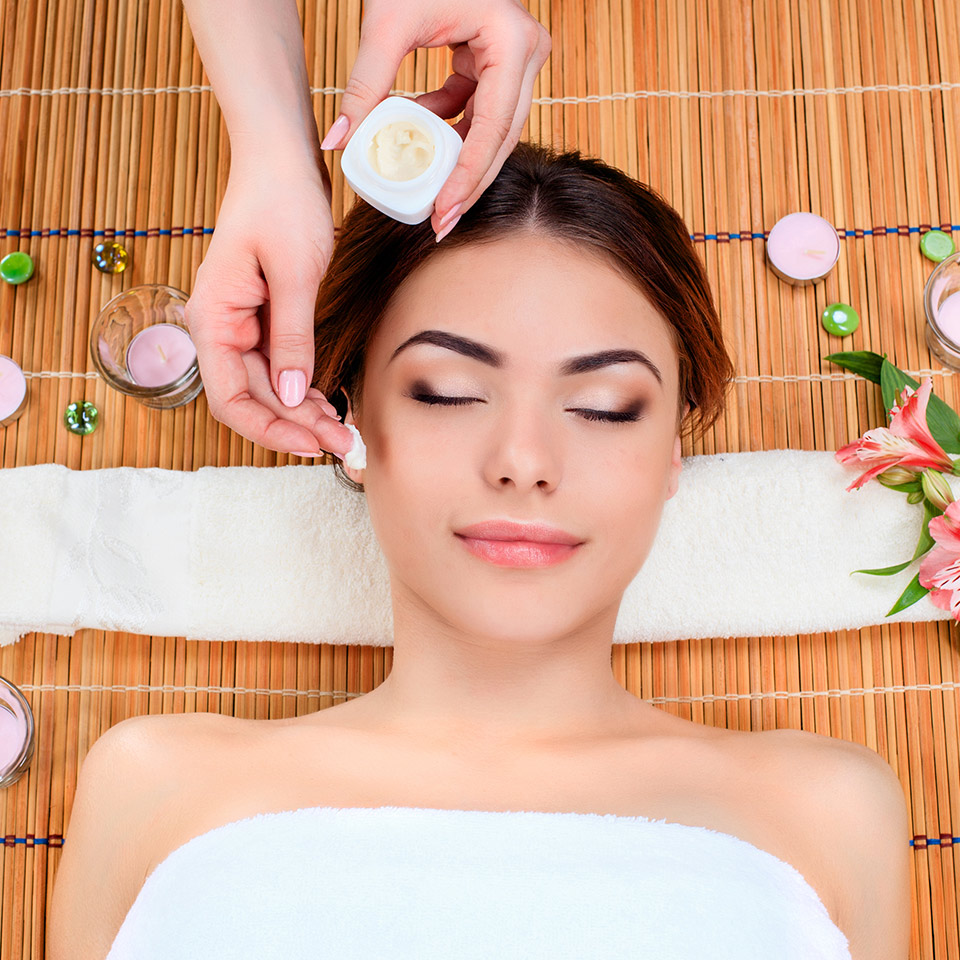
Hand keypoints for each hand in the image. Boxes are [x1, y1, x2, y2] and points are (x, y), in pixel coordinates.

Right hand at [184, 155, 353, 458]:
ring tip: (342, 431)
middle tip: (343, 444)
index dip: (269, 430)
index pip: (230, 399)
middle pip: (252, 399)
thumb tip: (295, 397)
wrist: (281, 159)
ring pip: (267, 388)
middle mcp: (220, 328)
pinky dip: (303, 388)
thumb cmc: (281, 202)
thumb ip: (293, 337)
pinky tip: (329, 403)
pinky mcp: (263, 318)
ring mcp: (241, 325)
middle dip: (296, 426)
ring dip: (302, 413)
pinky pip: (279, 366)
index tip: (310, 445)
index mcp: (213, 319)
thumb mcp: (294, 272)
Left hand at [320, 0, 551, 234]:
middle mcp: (526, 51)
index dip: (468, 175)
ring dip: (457, 159)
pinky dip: (449, 127)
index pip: (492, 127)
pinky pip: (478, 111)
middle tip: (441, 221)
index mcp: (511, 39)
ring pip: (493, 131)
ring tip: (430, 195)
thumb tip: (337, 143)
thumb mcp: (386, 25)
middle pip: (500, 138)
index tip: (445, 211)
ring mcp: (517, 58)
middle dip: (468, 182)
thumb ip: (364, 84)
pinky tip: (421, 135)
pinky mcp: (498, 63)